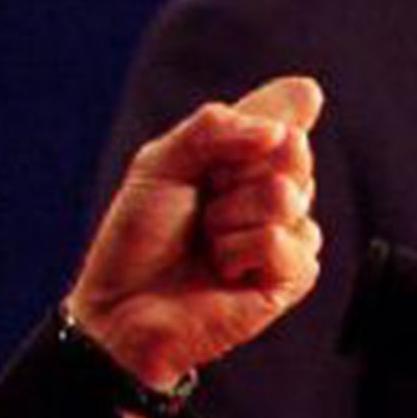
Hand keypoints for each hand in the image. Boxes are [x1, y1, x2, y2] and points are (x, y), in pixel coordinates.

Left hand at [67, 76, 323, 388]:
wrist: (122, 305)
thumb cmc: (140, 238)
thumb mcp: (162, 162)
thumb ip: (215, 128)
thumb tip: (282, 132)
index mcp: (251, 157)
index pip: (285, 112)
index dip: (251, 124)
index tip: (209, 153)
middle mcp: (277, 189)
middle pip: (293, 149)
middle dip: (232, 173)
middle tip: (203, 204)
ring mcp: (290, 233)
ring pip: (284, 196)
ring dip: (229, 219)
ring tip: (208, 243)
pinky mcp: (294, 276)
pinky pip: (281, 242)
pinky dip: (239, 253)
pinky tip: (224, 272)